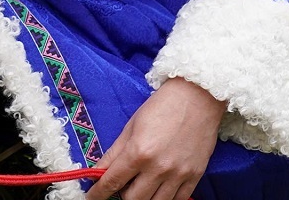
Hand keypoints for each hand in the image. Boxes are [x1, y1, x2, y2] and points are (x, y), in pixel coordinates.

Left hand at [86, 78, 226, 199]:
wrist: (197, 98)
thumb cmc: (161, 108)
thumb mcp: (131, 127)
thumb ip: (114, 153)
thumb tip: (98, 171)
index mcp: (138, 152)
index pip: (112, 182)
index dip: (98, 193)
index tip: (91, 198)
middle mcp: (158, 168)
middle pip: (133, 199)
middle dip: (122, 194)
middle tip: (121, 185)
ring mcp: (178, 175)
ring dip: (143, 198)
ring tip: (140, 186)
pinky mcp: (195, 177)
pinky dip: (164, 199)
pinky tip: (158, 190)